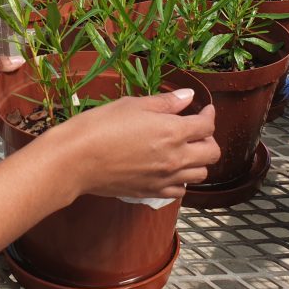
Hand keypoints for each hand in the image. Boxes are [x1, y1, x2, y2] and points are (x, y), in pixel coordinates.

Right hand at [46, 91, 218, 199]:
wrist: (76, 159)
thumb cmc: (100, 126)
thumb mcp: (132, 104)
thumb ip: (165, 102)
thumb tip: (188, 97)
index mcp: (173, 132)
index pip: (207, 126)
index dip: (209, 115)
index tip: (203, 109)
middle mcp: (175, 158)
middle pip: (212, 154)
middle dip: (208, 139)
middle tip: (195, 130)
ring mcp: (165, 179)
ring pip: (200, 174)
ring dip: (198, 160)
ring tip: (183, 149)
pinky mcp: (152, 192)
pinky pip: (180, 190)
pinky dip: (181, 180)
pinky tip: (168, 169)